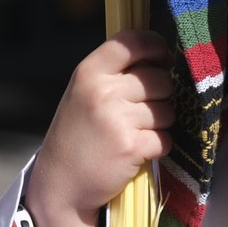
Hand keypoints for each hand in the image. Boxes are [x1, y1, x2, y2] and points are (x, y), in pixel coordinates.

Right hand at [22, 30, 174, 226]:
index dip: (155, 46)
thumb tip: (160, 56)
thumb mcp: (84, 93)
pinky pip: (165, 138)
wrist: (61, 185)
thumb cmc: (77, 135)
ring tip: (133, 133)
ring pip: (167, 110)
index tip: (163, 57)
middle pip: (160, 79)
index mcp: (89, 72)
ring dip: (159, 124)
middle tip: (139, 112)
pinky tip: (136, 151)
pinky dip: (157, 147)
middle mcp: (102, 91)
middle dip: (160, 95)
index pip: (132, 41)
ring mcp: (117, 119)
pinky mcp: (131, 146)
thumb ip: (114, 73)